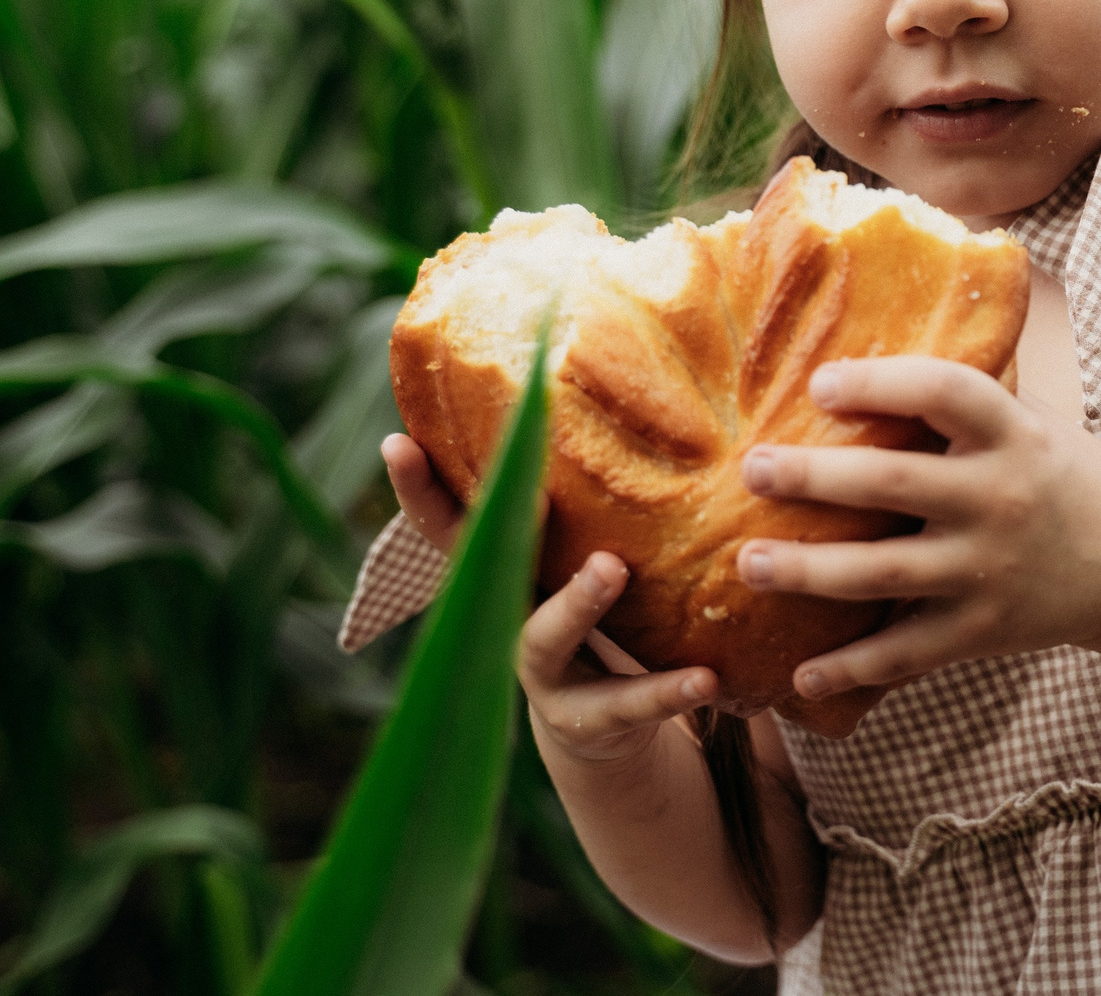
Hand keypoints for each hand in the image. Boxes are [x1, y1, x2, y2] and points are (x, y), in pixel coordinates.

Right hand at [382, 435, 710, 764]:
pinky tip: (706, 680)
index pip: (453, 523)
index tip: (394, 441)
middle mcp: (510, 616)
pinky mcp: (590, 719)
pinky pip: (626, 704)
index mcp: (510, 571)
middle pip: (489, 573)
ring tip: (611, 570)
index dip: (417, 488)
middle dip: (499, 529)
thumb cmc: (606, 611)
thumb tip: (639, 372)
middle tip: (529, 491)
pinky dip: (666, 691)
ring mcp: (543, 673)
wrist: (610, 728)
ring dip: (575, 603)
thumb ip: (602, 496)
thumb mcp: (591, 555)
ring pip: (543, 639)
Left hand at [734, 357, 1100, 700]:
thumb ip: (962, 396)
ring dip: (808, 571)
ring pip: (883, 573)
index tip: (820, 384)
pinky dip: (853, 668)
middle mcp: (1000, 497)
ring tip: (748, 563)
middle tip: (752, 470)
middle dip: (814, 477)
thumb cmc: (1063, 473)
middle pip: (893, 484)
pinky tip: (800, 675)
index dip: (880, 384)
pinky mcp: (984, 630)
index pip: (945, 392)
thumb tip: (863, 345)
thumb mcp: (1031, 418)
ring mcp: (989, 569)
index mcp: (1011, 433)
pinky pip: (908, 653)